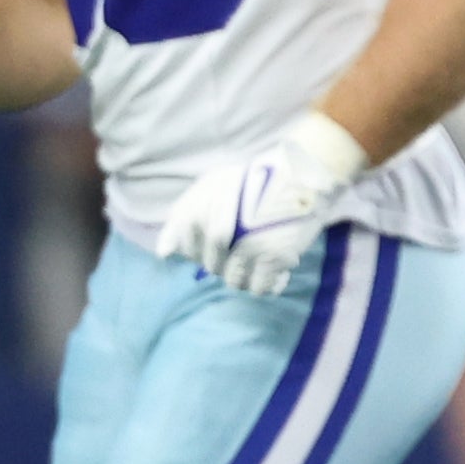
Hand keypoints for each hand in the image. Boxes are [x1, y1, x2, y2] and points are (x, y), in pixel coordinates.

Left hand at [155, 109, 369, 296]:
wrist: (300, 174)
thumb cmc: (252, 180)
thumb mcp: (208, 188)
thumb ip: (181, 218)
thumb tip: (164, 255)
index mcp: (198, 216)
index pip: (188, 252)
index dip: (204, 249)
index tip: (224, 238)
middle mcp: (218, 235)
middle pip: (212, 268)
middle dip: (226, 261)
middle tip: (247, 244)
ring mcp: (247, 248)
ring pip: (235, 282)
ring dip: (245, 276)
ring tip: (260, 259)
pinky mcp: (274, 258)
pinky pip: (261, 288)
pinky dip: (267, 285)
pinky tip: (277, 272)